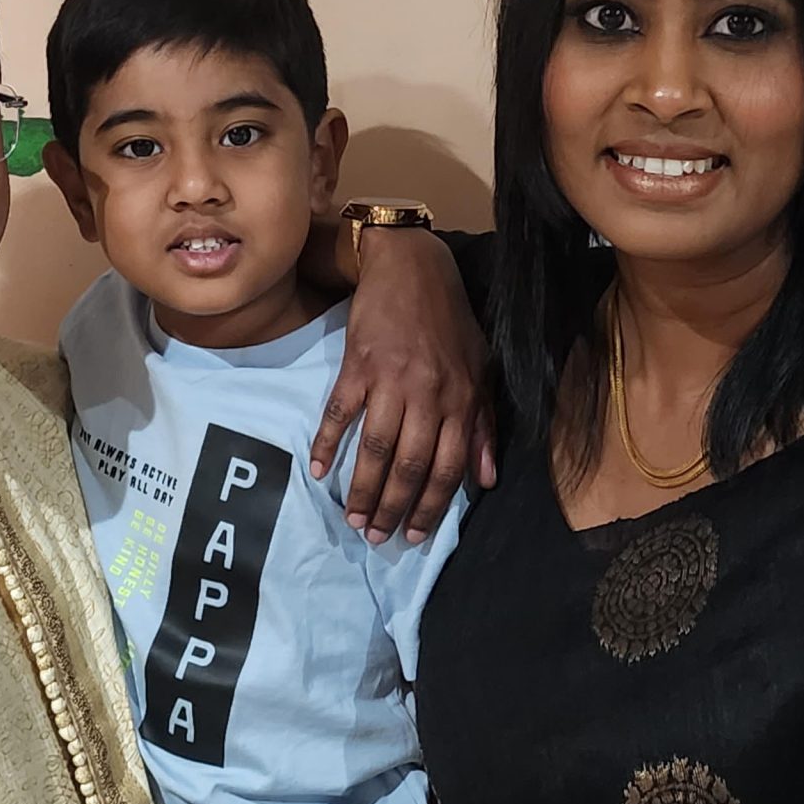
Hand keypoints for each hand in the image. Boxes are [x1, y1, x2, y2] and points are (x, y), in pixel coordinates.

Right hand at [312, 226, 493, 543]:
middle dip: (393, 508)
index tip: (414, 536)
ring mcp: (390, 380)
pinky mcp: (357, 365)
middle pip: (410, 465)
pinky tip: (317, 469)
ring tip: (351, 518)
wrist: (411, 266)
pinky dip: (327, 443)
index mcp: (461, 400)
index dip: (430, 507)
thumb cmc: (449, 321)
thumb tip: (485, 479)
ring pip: (376, 447)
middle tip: (376, 537)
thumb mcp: (481, 369)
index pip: (448, 468)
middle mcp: (428, 395)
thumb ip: (484, 425)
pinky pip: (340, 413)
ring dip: (362, 488)